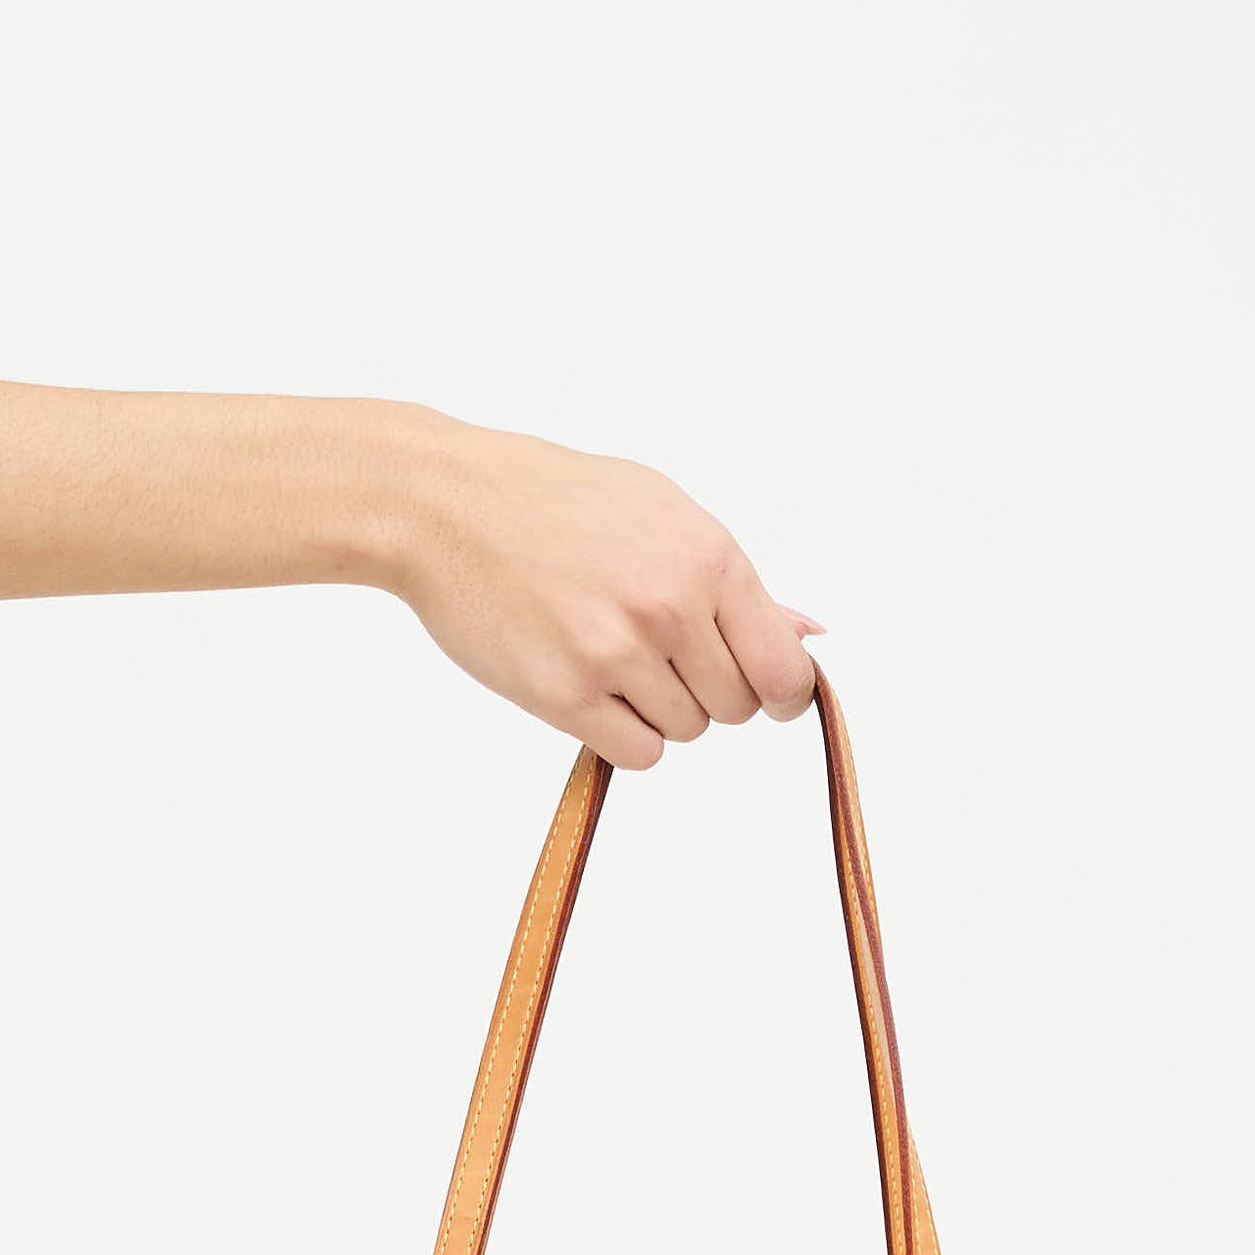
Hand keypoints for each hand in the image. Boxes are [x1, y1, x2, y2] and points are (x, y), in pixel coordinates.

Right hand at [368, 409, 820, 768]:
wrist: (446, 504)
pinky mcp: (564, 695)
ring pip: (683, 732)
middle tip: (655, 653)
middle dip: (706, 692)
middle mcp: (669, 606)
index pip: (782, 670)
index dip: (778, 693)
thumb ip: (737, 583)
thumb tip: (808, 636)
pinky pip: (636, 754)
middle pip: (735, 708)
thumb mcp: (660, 512)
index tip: (761, 693)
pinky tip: (588, 686)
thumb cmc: (553, 500)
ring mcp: (615, 653)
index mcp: (707, 557)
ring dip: (656, 711)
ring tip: (607, 653)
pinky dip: (620, 734)